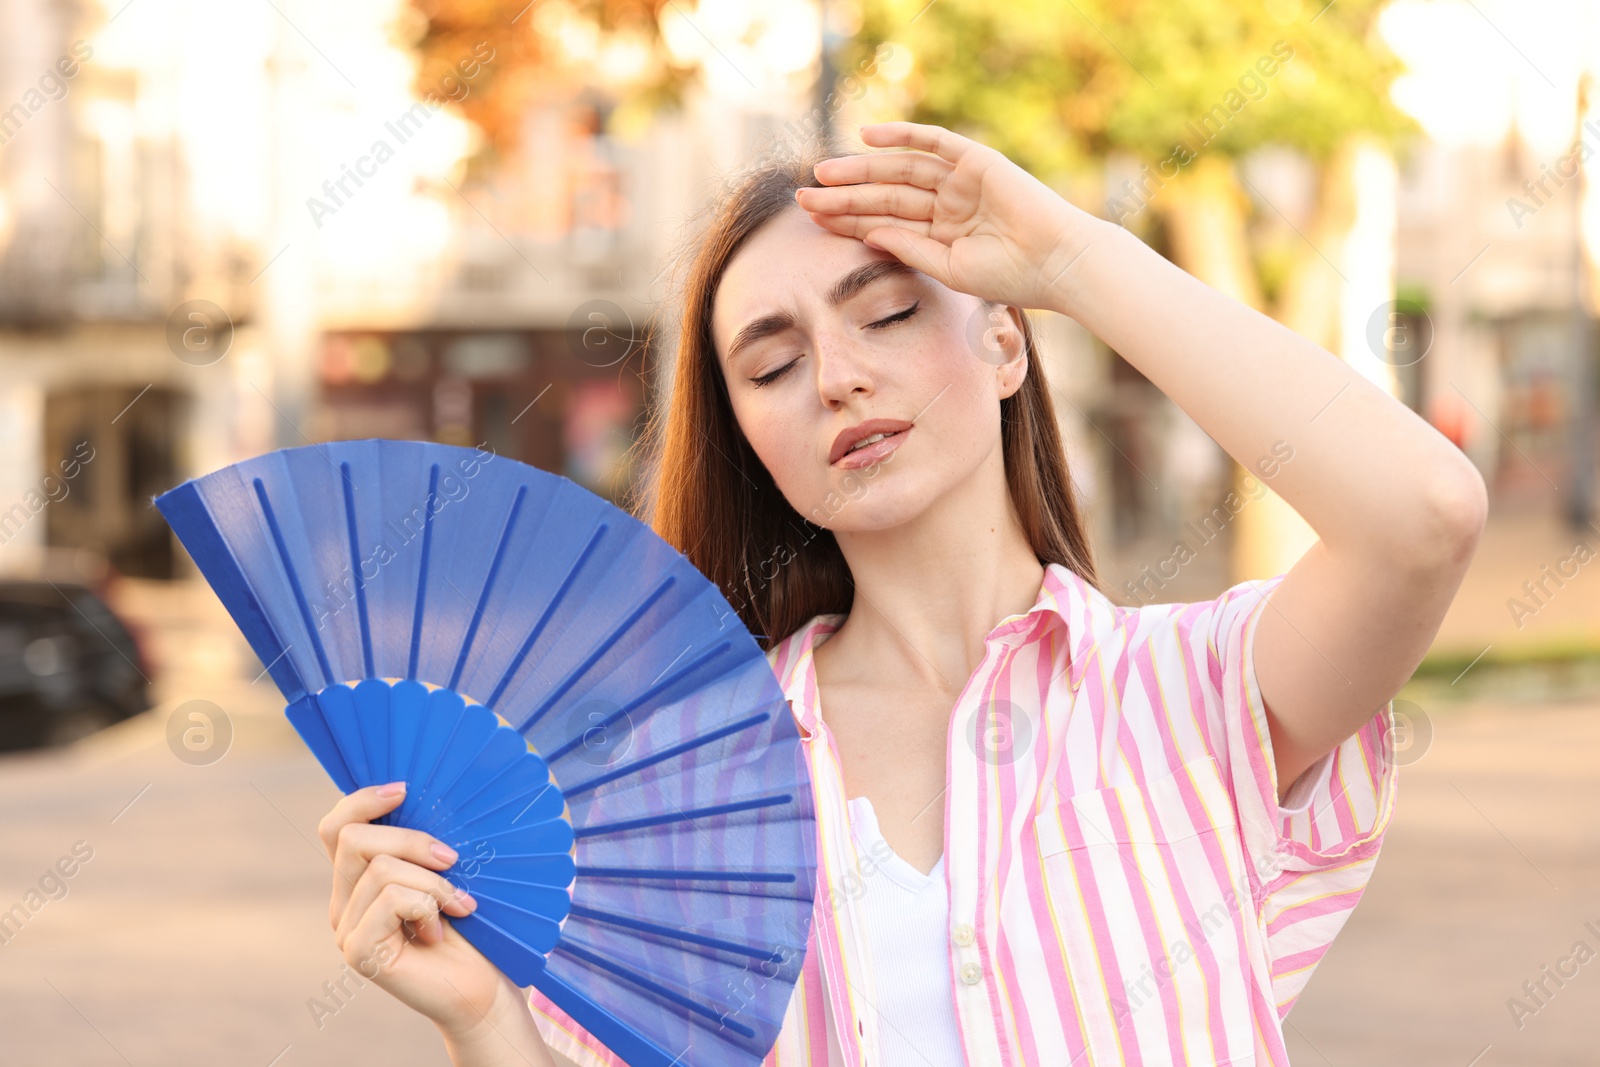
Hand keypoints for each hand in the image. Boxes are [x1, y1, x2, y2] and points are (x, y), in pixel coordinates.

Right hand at [316, 782, 538, 1047]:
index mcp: (359, 877)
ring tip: (456, 905)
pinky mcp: (359, 950)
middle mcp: (344, 900)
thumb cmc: (468, 926)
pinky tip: (439, 930)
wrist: (481, 986)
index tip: (405, 790)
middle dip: (411, 840)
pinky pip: (391, 899)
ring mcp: (346, 928)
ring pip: (380, 869)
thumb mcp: (443, 872)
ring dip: (431, 882)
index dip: (363, 800)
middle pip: (354, 839)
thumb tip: (416, 793)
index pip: (335, 827)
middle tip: (453, 860)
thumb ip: (420, 844)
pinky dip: (427, 906)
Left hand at [794, 121, 1100, 313]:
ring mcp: (961, 180)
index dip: (847, 220)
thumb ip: (911, 250)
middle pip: (885, 193)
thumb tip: (867, 234)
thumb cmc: (1014, 277)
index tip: (812, 219)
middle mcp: (947, 203)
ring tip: (823, 172)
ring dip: (862, 169)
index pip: (884, 221)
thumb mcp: (951, 269)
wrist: (1059, 262)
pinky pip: (934, 142)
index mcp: (941, 232)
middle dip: (844, 195)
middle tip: (803, 196)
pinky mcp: (977, 160)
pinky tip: (868, 136)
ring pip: (900, 170)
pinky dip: (902, 135)